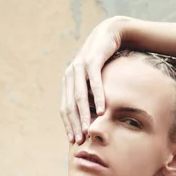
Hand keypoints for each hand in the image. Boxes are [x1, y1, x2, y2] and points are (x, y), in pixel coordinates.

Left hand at [61, 16, 126, 143]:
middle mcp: (70, 75)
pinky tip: (102, 111)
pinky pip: (94, 82)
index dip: (68, 125)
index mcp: (68, 82)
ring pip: (80, 96)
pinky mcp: (92, 60)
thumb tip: (92, 120)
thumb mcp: (94, 81)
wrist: (109, 34)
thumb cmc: (104, 62)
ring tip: (88, 129)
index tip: (73, 141)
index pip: (65, 109)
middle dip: (74, 124)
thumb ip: (90, 97)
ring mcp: (79, 66)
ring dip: (84, 115)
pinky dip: (98, 97)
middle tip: (80, 141)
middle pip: (70, 105)